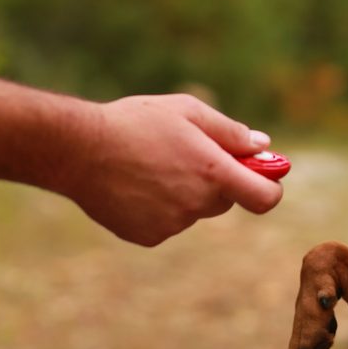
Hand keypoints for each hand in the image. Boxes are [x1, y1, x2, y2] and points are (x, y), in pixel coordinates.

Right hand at [60, 94, 282, 245]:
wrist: (77, 150)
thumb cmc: (135, 122)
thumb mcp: (189, 111)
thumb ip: (231, 132)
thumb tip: (263, 146)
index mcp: (212, 172)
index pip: (265, 198)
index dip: (270, 187)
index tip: (264, 175)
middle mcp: (196, 203)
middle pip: (226, 199)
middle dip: (218, 181)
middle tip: (190, 155)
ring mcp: (172, 224)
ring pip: (195, 210)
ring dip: (186, 192)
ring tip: (153, 165)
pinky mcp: (148, 236)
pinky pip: (169, 222)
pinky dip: (161, 207)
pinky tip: (137, 184)